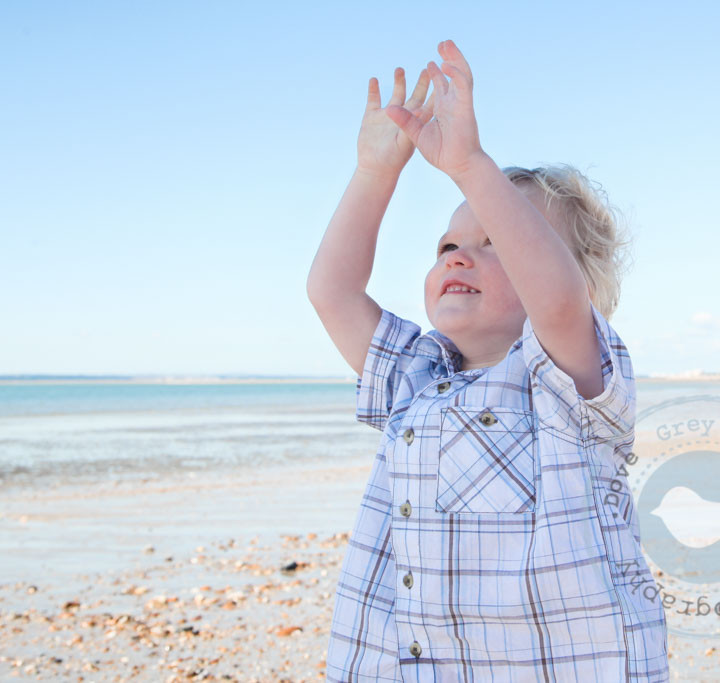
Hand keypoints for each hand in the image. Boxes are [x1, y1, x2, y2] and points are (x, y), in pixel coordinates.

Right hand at [357, 67, 435, 178]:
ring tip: (400, 69)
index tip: (442, 77)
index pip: (430, 103)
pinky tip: (374, 80)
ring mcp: (387, 117)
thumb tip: (421, 108)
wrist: (374, 170)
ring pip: (396, 95)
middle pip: (416, 96)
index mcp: (415, 123)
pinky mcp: (371, 118)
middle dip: (422, 82)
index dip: (436, 90)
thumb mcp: (404, 142)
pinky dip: (373, 90)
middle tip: (427, 67)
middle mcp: (403, 119)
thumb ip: (411, 125)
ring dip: (398, 82)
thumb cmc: (392, 161)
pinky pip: (373, 100)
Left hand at [385, 40, 484, 179]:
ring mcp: (460, 104)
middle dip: (447, 59)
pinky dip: (456, 74)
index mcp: (442, 110)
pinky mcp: (465, 108)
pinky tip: (445, 65)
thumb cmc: (441, 154)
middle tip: (442, 45)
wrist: (457, 166)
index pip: (440, 87)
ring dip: (454, 59)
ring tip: (446, 45)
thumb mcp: (415, 135)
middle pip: (451, 76)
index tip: (429, 64)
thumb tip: (387, 109)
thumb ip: (404, 120)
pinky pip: (463, 86)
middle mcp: (452, 104)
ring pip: (460, 75)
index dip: (436, 75)